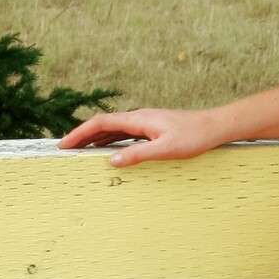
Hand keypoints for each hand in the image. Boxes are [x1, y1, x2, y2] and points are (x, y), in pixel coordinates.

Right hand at [56, 107, 221, 166]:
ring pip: (113, 128)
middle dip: (82, 136)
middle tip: (66, 149)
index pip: (101, 122)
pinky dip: (111, 140)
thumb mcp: (165, 149)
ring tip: (80, 151)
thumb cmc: (194, 136)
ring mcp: (145, 122)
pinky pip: (125, 133)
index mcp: (138, 119)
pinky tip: (109, 149)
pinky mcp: (152, 128)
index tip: (64, 143)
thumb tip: (112, 160)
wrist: (215, 126)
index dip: (80, 132)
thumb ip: (138, 155)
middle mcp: (139, 117)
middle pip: (103, 124)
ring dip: (96, 138)